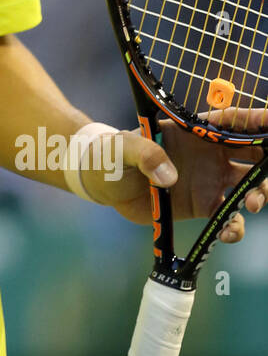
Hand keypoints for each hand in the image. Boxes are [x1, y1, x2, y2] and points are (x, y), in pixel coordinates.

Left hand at [78, 109, 267, 243]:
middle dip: (267, 166)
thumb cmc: (113, 154)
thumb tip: (169, 176)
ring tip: (252, 205)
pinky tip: (228, 233)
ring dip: (258, 195)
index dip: (257, 121)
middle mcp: (210, 154)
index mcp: (195, 131)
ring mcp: (209, 181)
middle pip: (253, 155)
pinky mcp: (202, 206)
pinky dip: (234, 227)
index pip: (233, 122)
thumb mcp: (123, 148)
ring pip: (248, 187)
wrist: (104, 181)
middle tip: (265, 181)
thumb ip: (144, 153)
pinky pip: (228, 217)